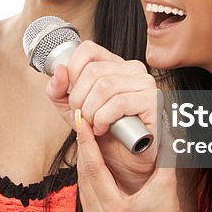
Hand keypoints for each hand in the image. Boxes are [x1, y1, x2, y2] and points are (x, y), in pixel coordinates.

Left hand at [45, 41, 158, 193]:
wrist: (123, 161)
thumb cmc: (104, 132)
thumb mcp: (72, 109)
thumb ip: (59, 90)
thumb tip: (59, 70)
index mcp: (114, 65)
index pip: (88, 50)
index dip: (72, 72)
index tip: (71, 94)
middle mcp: (132, 69)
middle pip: (93, 70)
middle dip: (78, 98)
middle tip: (81, 115)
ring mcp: (145, 83)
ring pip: (105, 86)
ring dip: (90, 110)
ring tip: (92, 124)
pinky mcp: (152, 101)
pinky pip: (119, 103)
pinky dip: (103, 118)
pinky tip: (102, 128)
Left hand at [74, 115, 186, 211]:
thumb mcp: (167, 184)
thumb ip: (166, 155)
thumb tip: (166, 128)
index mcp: (115, 209)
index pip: (94, 169)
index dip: (87, 144)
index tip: (83, 124)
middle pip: (83, 175)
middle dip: (83, 148)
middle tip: (82, 124)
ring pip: (81, 184)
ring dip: (83, 161)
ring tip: (85, 138)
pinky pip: (84, 194)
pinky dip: (86, 176)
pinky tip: (89, 160)